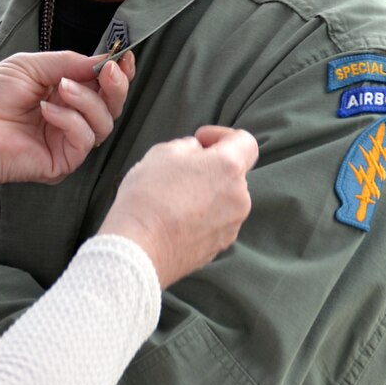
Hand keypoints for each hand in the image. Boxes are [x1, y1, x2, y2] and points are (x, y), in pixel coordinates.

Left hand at [0, 49, 134, 197]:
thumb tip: (103, 60)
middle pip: (111, 106)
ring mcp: (66, 142)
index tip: (124, 57)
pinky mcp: (61, 163)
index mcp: (63, 94)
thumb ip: (68, 62)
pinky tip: (46, 111)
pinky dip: (70, 121)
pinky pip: (84, 141)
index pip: (101, 86)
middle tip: (108, 72)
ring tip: (60, 89)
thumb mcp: (30, 66)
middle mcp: (69, 119)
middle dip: (115, 86)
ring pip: (104, 124)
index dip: (117, 72)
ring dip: (87, 101)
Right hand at [98, 126, 256, 288]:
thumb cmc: (148, 197)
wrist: (139, 249)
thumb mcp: (161, 153)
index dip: (223, 135)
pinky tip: (174, 219)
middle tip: (178, 171)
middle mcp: (239, 196)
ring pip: (224, 199)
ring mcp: (232, 224)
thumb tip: (195, 153)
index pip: (245, 142)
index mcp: (228, 167)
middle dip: (209, 168)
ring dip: (205, 193)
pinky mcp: (220, 246)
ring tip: (172, 198)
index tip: (200, 142)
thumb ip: (186, 147)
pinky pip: (216, 222)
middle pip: (232, 173)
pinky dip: (201, 216)